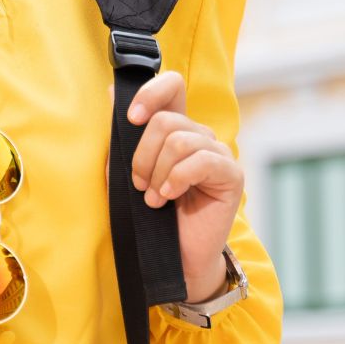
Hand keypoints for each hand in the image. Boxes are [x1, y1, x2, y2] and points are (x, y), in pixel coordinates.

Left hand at [110, 72, 241, 302]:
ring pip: (180, 140)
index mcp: (176, 129)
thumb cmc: (146, 216)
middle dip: (143, 155)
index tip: (132, 119)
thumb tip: (113, 91)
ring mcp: (218, 153)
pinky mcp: (231, 174)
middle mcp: (199, 136)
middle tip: (139, 185)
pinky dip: (177, 180)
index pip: (173, 86)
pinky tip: (169, 199)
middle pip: (166, 119)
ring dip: (158, 173)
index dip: (152, 93)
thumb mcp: (124, 172)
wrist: (169, 258)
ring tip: (154, 199)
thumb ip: (121, 135)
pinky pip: (202, 161)